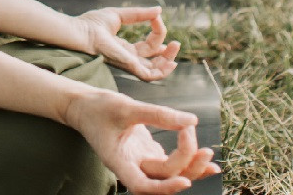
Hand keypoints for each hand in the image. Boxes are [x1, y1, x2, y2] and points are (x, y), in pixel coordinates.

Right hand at [65, 90, 219, 194]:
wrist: (84, 106)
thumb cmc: (98, 107)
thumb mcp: (126, 106)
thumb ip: (158, 115)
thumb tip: (192, 121)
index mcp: (118, 161)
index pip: (142, 185)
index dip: (164, 187)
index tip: (185, 179)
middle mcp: (131, 166)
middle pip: (163, 177)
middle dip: (186, 164)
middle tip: (199, 143)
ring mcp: (140, 161)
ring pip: (170, 173)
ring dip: (190, 165)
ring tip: (208, 153)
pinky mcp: (146, 153)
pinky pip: (171, 163)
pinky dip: (188, 160)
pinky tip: (204, 155)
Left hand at [77, 7, 180, 81]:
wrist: (80, 32)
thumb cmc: (92, 24)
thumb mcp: (120, 15)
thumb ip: (139, 14)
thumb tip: (158, 11)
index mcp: (124, 47)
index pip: (148, 45)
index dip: (157, 32)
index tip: (156, 17)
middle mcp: (128, 58)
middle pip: (153, 61)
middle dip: (167, 53)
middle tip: (175, 43)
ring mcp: (129, 64)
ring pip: (154, 71)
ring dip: (168, 62)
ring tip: (175, 49)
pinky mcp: (129, 67)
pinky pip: (149, 76)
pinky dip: (162, 71)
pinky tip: (171, 62)